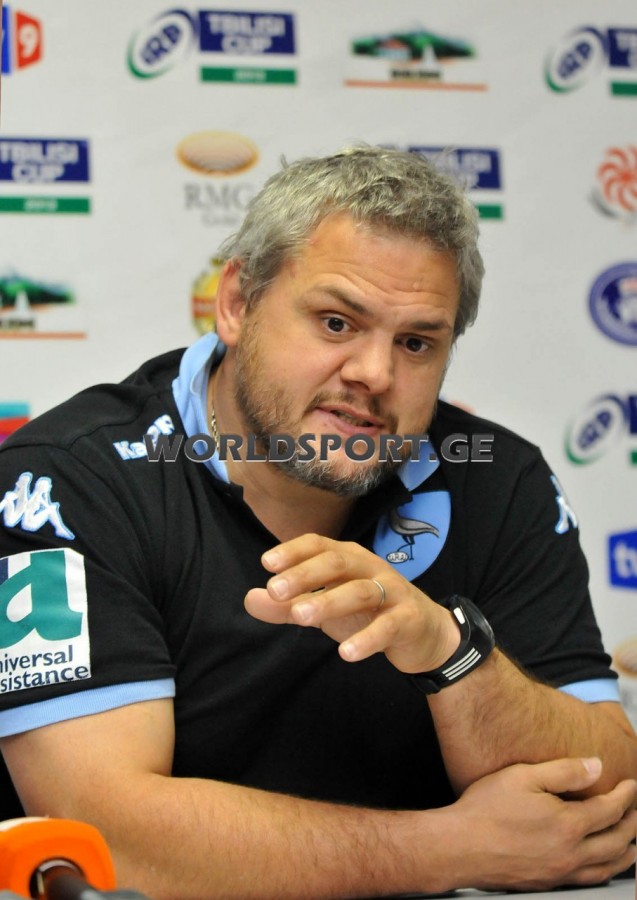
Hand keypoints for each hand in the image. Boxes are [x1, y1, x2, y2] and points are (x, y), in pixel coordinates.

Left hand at [244, 533, 460, 672]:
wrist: (423, 632)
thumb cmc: (367, 613)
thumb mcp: (324, 608)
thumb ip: (287, 606)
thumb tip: (250, 598)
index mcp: (348, 558)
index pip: (319, 545)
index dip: (293, 551)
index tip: (266, 563)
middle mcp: (369, 567)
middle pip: (337, 562)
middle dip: (305, 574)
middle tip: (275, 590)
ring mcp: (391, 591)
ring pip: (360, 591)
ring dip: (329, 602)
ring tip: (301, 617)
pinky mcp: (408, 618)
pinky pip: (387, 625)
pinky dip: (367, 638)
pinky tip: (346, 653)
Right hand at [447, 757, 636, 890]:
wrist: (460, 846)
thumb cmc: (486, 810)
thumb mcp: (523, 776)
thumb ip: (564, 771)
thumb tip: (596, 767)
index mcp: (567, 825)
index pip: (611, 810)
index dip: (626, 796)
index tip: (632, 786)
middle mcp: (570, 853)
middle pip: (617, 841)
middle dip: (633, 824)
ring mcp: (560, 872)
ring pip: (608, 868)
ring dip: (626, 853)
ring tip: (633, 844)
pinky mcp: (547, 883)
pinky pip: (590, 880)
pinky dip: (606, 871)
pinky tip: (602, 865)